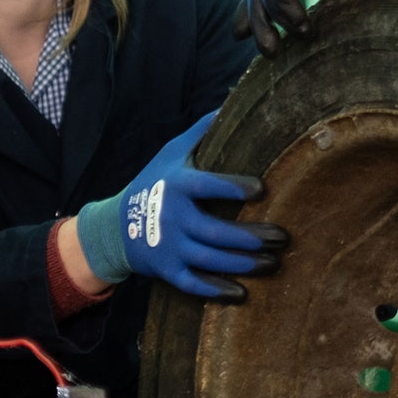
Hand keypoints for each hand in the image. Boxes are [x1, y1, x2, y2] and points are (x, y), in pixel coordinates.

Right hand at [76, 113, 284, 301]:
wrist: (115, 225)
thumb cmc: (152, 183)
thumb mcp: (171, 153)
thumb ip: (200, 132)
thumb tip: (228, 105)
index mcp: (176, 186)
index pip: (207, 185)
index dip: (234, 187)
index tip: (261, 190)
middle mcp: (172, 218)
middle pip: (217, 232)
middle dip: (252, 237)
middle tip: (282, 237)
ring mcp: (169, 246)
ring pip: (211, 260)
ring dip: (245, 264)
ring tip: (273, 262)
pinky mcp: (167, 270)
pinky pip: (193, 284)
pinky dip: (217, 291)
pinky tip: (242, 293)